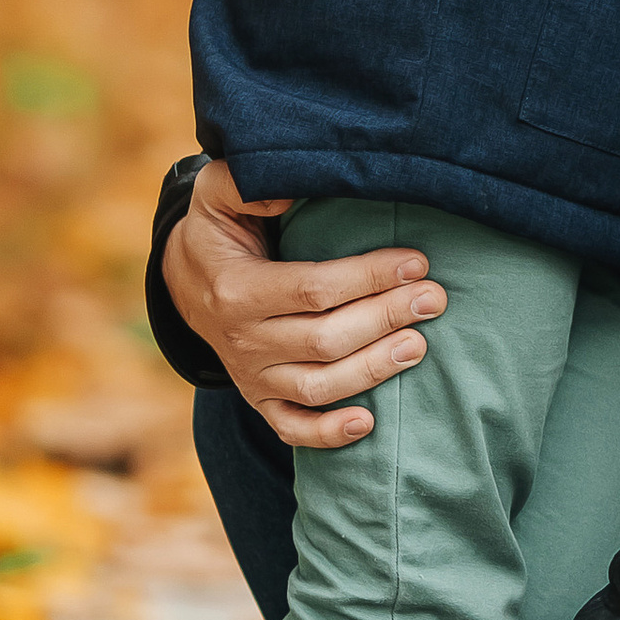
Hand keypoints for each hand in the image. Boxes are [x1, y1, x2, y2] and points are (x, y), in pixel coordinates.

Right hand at [160, 159, 443, 445]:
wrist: (186, 283)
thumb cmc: (218, 231)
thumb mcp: (216, 194)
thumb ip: (246, 185)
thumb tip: (288, 190)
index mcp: (237, 290)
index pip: (313, 289)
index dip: (368, 277)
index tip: (416, 262)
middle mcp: (243, 341)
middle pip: (324, 340)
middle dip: (386, 318)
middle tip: (434, 299)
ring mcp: (251, 377)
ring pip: (316, 387)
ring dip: (371, 371)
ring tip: (418, 346)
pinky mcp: (259, 400)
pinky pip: (291, 428)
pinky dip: (327, 434)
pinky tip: (367, 424)